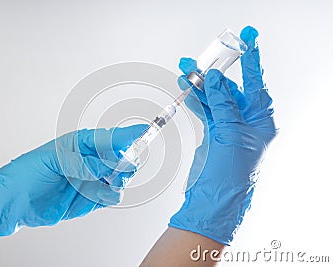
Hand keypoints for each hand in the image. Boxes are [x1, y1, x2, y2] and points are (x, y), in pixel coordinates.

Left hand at [0, 124, 146, 239]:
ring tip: (105, 183)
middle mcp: (90, 160)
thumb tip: (103, 167)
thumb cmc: (27, 173)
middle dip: (125, 162)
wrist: (15, 201)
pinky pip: (113, 195)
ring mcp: (93, 179)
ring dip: (119, 180)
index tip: (146, 132)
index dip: (129, 135)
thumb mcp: (51, 160)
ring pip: (121, 177)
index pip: (111, 137)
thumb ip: (80, 163)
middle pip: (122, 157)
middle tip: (116, 168)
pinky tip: (99, 195)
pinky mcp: (92, 197)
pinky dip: (111, 195)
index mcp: (81, 143)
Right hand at [169, 26, 276, 244]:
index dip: (251, 64)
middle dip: (215, 76)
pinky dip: (197, 100)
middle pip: (231, 91)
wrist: (213, 198)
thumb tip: (216, 78)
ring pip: (215, 100)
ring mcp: (229, 128)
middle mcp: (246, 122)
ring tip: (187, 73)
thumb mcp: (231, 133)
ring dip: (201, 87)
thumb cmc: (231, 173)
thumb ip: (223, 103)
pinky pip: (206, 111)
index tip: (247, 43)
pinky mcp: (215, 133)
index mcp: (260, 121)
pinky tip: (188, 90)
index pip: (256, 86)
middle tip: (200, 61)